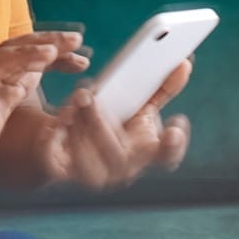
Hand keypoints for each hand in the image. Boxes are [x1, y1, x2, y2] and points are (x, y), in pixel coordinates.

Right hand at [0, 32, 73, 192]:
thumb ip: (13, 88)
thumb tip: (34, 72)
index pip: (26, 53)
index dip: (54, 49)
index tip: (81, 53)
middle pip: (15, 48)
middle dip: (46, 41)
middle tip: (76, 39)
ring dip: (24, 56)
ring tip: (51, 52)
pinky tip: (17, 92)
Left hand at [33, 59, 192, 189]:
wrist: (68, 142)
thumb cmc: (110, 123)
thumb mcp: (134, 104)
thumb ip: (159, 88)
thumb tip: (183, 64)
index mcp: (144, 152)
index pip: (165, 156)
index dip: (172, 145)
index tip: (175, 125)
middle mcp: (121, 169)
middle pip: (117, 154)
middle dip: (101, 123)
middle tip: (88, 95)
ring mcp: (93, 174)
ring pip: (86, 158)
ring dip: (78, 125)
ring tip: (74, 100)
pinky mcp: (62, 170)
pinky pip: (56, 158)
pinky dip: (55, 137)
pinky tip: (58, 119)